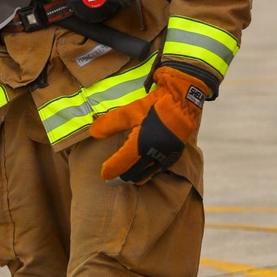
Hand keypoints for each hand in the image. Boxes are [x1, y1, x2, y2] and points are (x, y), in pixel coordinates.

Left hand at [90, 66, 210, 183]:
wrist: (183, 99)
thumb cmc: (156, 103)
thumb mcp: (131, 110)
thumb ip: (111, 123)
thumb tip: (93, 132)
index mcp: (141, 143)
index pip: (122, 163)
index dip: (111, 170)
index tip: (104, 174)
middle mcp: (154, 153)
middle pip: (134, 173)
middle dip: (122, 177)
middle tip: (112, 178)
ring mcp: (166, 156)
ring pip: (147, 174)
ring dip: (135, 177)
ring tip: (126, 177)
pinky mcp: (174, 154)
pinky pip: (158, 169)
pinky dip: (148, 173)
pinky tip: (144, 171)